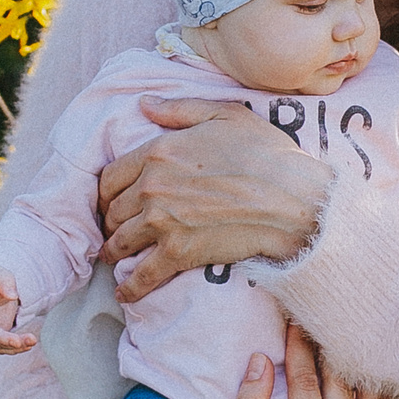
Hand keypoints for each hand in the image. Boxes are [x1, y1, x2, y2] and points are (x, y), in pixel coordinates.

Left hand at [97, 96, 331, 302]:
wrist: (291, 198)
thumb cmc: (265, 153)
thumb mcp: (225, 114)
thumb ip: (179, 109)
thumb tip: (145, 105)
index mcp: (157, 152)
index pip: (110, 177)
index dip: (106, 192)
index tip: (111, 201)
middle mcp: (151, 187)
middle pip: (112, 211)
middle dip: (110, 221)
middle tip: (115, 229)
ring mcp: (162, 222)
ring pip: (120, 242)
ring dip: (114, 251)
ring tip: (115, 257)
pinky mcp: (178, 253)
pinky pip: (142, 275)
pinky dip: (130, 288)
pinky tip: (125, 294)